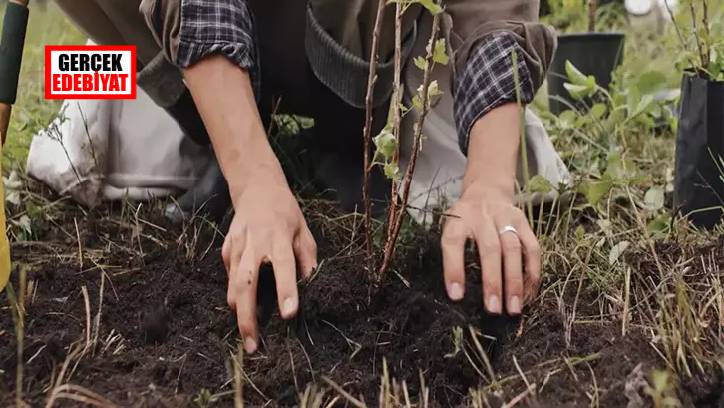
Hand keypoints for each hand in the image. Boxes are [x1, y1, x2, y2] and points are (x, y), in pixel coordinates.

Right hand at [183, 56, 316, 351]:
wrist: (256, 187)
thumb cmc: (286, 212)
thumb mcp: (304, 230)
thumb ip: (307, 257)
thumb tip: (309, 285)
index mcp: (279, 236)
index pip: (284, 266)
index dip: (286, 290)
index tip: (288, 314)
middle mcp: (255, 241)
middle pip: (247, 282)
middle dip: (248, 314)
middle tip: (253, 342)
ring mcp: (237, 244)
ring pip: (233, 282)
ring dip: (238, 310)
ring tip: (247, 336)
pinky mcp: (226, 247)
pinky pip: (228, 274)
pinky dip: (233, 292)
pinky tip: (239, 307)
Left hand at [441, 185, 540, 314]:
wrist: (487, 190)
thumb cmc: (465, 220)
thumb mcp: (450, 227)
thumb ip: (453, 253)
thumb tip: (458, 293)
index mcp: (458, 219)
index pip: (453, 242)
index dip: (454, 269)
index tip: (456, 296)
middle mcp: (483, 216)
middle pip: (490, 249)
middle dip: (493, 281)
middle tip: (493, 309)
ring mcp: (506, 218)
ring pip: (514, 250)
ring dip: (515, 281)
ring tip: (514, 307)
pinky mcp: (524, 223)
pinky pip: (532, 249)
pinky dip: (532, 273)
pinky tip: (529, 293)